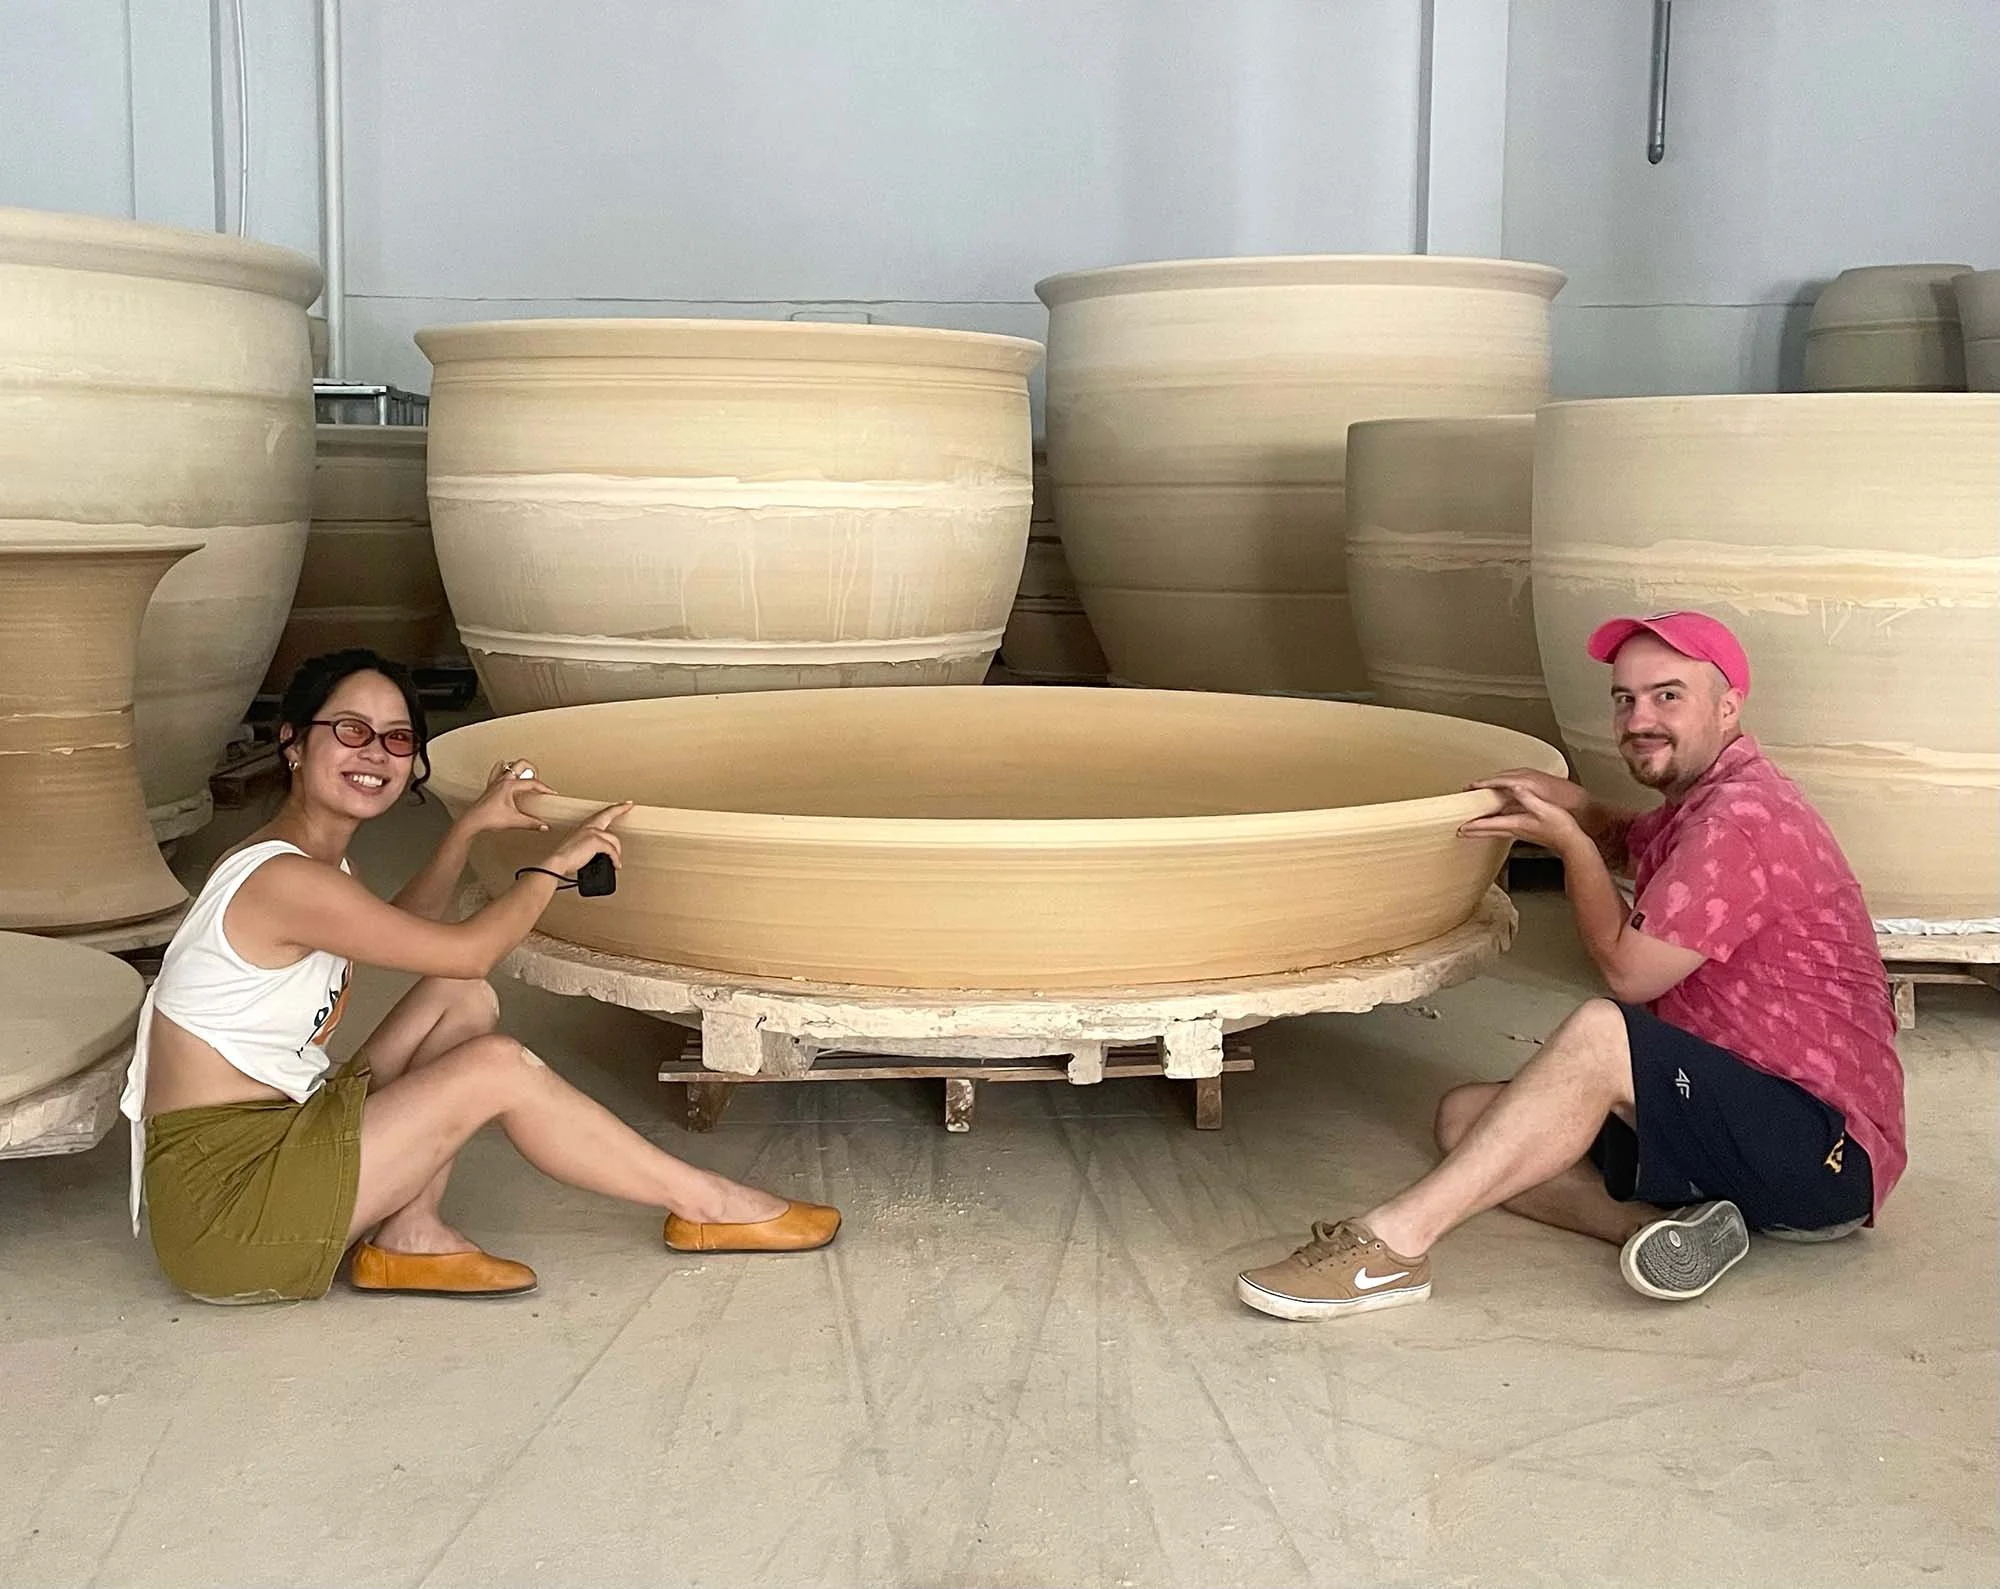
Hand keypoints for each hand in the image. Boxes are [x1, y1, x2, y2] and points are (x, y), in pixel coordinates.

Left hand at [458, 759, 555, 837]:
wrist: (472, 822)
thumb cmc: (488, 818)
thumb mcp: (514, 821)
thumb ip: (532, 823)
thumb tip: (544, 826)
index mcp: (509, 785)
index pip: (532, 782)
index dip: (544, 788)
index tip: (551, 793)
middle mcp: (502, 780)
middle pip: (521, 764)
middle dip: (533, 769)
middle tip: (539, 780)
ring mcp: (495, 782)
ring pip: (508, 765)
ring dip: (518, 768)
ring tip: (526, 775)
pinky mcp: (490, 787)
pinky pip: (496, 772)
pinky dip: (502, 770)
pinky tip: (506, 773)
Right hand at [542, 802, 633, 877]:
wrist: (557, 863)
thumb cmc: (564, 859)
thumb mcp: (578, 848)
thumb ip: (590, 846)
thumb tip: (602, 855)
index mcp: (583, 827)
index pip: (601, 814)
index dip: (613, 808)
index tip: (623, 803)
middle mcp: (588, 826)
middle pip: (608, 816)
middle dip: (620, 809)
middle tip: (628, 805)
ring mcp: (592, 832)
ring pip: (613, 840)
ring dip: (617, 852)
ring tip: (616, 862)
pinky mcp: (596, 841)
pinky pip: (612, 850)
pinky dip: (615, 859)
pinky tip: (615, 865)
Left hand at [1459, 776, 1587, 850]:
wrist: (1572, 843)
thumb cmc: (1561, 827)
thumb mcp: (1545, 809)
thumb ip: (1528, 799)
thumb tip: (1515, 788)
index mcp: (1517, 823)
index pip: (1490, 824)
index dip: (1475, 825)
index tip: (1461, 827)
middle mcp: (1515, 829)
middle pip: (1489, 831)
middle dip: (1473, 831)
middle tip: (1458, 832)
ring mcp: (1520, 831)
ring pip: (1495, 831)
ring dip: (1481, 830)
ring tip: (1470, 830)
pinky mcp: (1526, 831)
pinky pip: (1504, 829)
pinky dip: (1494, 827)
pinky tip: (1494, 825)